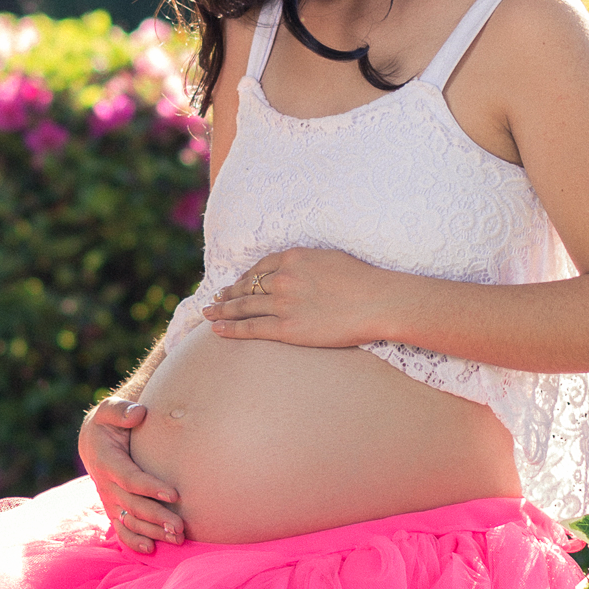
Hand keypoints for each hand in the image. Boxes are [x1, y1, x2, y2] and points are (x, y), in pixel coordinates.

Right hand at [78, 397, 184, 552]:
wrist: (93, 440)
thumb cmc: (109, 422)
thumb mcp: (109, 410)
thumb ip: (121, 410)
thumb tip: (138, 413)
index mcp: (106, 461)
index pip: (130, 478)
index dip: (151, 488)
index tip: (175, 494)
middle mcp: (106, 484)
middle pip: (133, 505)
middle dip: (157, 517)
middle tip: (181, 526)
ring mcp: (109, 500)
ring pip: (129, 521)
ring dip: (151, 532)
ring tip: (176, 538)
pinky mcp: (113, 508)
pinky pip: (121, 529)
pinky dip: (133, 541)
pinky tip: (151, 549)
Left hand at [201, 247, 406, 346]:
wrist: (378, 301)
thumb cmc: (362, 279)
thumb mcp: (329, 257)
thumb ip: (306, 262)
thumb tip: (296, 266)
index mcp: (293, 257)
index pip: (259, 268)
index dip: (244, 277)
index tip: (235, 284)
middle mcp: (282, 278)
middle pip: (246, 286)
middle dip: (228, 294)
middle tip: (215, 300)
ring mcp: (283, 303)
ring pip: (244, 307)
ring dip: (222, 311)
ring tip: (210, 314)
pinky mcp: (287, 329)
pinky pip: (252, 328)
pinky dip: (231, 329)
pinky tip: (218, 331)